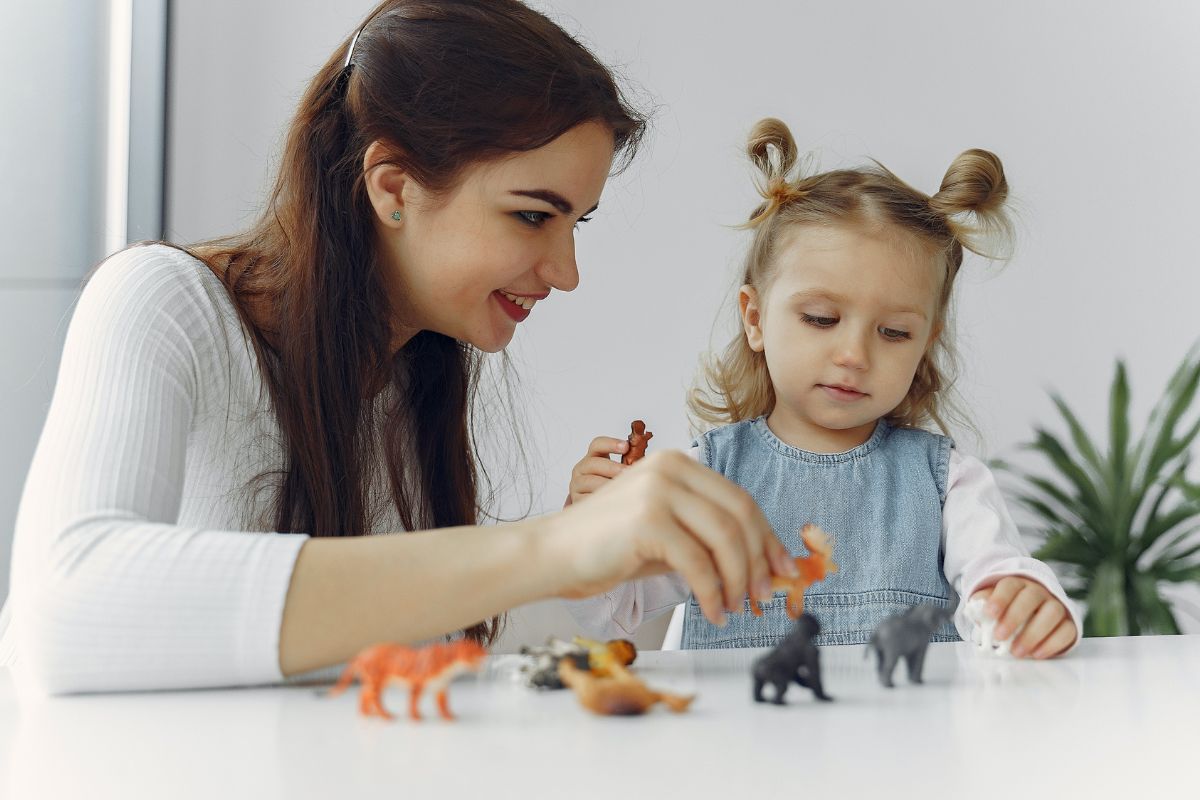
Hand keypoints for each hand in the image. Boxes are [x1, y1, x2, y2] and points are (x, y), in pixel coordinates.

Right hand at [543, 449, 797, 626]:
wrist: (552, 555)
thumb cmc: (607, 549)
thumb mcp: (666, 534)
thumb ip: (706, 539)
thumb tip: (761, 566)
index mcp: (677, 464)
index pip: (739, 499)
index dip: (766, 537)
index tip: (782, 569)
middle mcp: (670, 468)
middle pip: (739, 514)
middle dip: (760, 560)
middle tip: (764, 596)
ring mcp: (658, 490)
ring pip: (724, 538)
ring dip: (739, 580)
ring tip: (737, 608)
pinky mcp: (648, 520)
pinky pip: (698, 562)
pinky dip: (713, 592)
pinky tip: (713, 610)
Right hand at [564, 435, 630, 506]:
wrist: (594, 505)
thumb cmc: (609, 485)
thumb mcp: (616, 472)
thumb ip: (627, 464)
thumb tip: (645, 462)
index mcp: (592, 457)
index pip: (598, 444)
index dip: (611, 443)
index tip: (626, 446)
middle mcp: (581, 469)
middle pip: (593, 463)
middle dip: (612, 467)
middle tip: (627, 472)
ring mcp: (577, 484)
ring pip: (591, 481)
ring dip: (607, 484)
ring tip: (622, 487)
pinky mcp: (577, 500)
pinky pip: (589, 498)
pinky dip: (602, 499)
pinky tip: (613, 500)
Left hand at [971, 576, 1076, 657]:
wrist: (1033, 615)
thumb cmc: (1007, 611)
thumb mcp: (992, 606)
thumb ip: (983, 606)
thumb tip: (975, 607)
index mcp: (1017, 584)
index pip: (1009, 585)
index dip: (999, 598)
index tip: (989, 614)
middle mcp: (1039, 592)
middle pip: (1030, 598)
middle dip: (1014, 617)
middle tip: (999, 637)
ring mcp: (1056, 606)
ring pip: (1052, 612)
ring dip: (1034, 633)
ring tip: (1017, 652)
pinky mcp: (1068, 623)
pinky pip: (1067, 630)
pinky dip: (1053, 643)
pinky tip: (1037, 654)